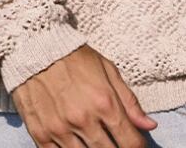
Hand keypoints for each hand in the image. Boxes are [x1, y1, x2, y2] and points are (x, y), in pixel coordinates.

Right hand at [11, 44, 156, 147]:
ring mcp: (60, 130)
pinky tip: (76, 145)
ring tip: (96, 141)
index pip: (130, 142)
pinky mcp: (41, 134)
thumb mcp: (108, 70)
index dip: (137, 147)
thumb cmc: (75, 57)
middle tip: (115, 142)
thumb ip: (129, 101)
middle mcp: (83, 120)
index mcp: (104, 102)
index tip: (136, 145)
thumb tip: (150, 126)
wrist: (35, 48)